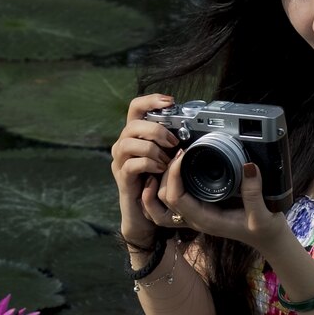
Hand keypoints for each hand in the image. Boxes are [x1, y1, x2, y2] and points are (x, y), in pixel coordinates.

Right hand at [110, 93, 179, 247]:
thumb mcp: (168, 157)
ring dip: (152, 149)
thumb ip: (174, 142)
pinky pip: (132, 165)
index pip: (135, 108)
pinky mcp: (122, 178)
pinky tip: (161, 170)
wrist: (145, 214)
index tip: (170, 101)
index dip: (150, 100)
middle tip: (173, 142)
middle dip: (156, 130)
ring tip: (166, 159)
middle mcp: (123, 145)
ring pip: (128, 143)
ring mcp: (120, 162)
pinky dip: (149, 165)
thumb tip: (194, 128)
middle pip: (132, 125)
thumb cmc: (159, 183)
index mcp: (135, 136)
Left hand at [154, 149, 292, 253]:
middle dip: (164, 175)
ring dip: (158, 184)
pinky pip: (171, 204)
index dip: (173, 175)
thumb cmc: (265, 230)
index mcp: (205, 220)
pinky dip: (164, 190)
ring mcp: (196, 216)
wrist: (269, 239)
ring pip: (162, 205)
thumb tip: (248, 166)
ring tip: (168, 162)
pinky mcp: (200, 209)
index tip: (183, 154)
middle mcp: (195, 219)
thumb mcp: (263, 214)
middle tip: (178, 153)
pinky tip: (172, 173)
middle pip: (162, 200)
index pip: (175, 198)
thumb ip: (254, 193)